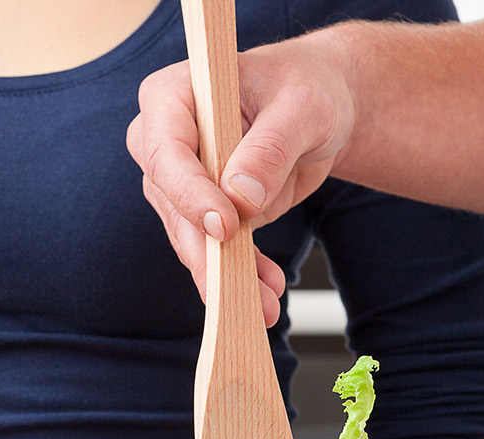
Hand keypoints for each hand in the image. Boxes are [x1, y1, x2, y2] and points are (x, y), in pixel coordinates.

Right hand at [127, 35, 352, 324]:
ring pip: (190, 237)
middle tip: (235, 291)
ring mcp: (180, 180)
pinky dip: (241, 274)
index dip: (190, 192)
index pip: (165, 150)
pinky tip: (265, 291)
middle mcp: (163, 139)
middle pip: (172, 204)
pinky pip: (214, 250)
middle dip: (206, 252)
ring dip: (226, 275)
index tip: (224, 226)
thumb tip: (241, 197)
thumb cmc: (308, 87)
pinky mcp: (203, 211)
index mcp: (172, 96)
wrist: (320, 106)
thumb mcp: (303, 107)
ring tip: (262, 305)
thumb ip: (272, 147)